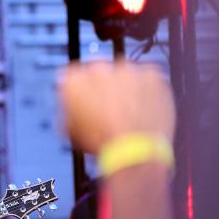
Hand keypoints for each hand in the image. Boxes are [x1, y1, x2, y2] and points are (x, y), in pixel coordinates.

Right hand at [59, 61, 174, 153]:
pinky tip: (143, 106)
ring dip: (125, 86)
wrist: (136, 150)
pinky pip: (147, 76)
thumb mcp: (71, 129)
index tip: (86, 97)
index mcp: (74, 81)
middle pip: (99, 70)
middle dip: (103, 85)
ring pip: (124, 72)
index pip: (72, 74)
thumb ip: (69, 107)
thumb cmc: (104, 143)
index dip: (80, 89)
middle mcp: (97, 69)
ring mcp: (126, 68)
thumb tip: (70, 101)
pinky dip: (146, 88)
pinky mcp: (150, 73)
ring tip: (130, 109)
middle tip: (110, 105)